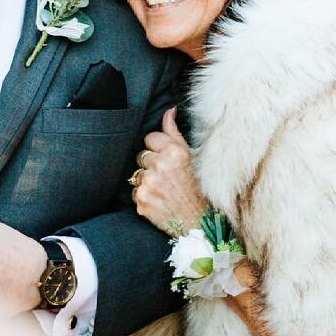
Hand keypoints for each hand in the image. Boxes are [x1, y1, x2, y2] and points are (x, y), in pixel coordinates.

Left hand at [132, 108, 208, 234]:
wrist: (200, 225)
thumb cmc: (199, 189)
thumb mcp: (192, 157)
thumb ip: (175, 133)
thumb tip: (169, 110)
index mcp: (175, 152)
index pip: (150, 138)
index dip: (158, 149)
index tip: (168, 160)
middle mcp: (160, 166)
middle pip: (142, 155)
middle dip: (151, 164)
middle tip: (168, 178)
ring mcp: (149, 183)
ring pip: (137, 173)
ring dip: (147, 180)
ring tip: (165, 190)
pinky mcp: (141, 200)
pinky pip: (135, 191)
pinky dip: (145, 196)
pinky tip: (160, 201)